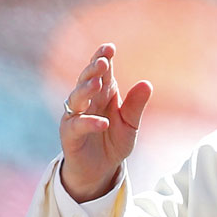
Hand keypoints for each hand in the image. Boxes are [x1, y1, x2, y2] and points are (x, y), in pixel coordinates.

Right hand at [59, 43, 151, 201]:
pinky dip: (89, 123)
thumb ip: (136, 105)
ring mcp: (76, 116)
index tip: (109, 47)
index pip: (101, 73)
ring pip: (76, 98)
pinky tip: (102, 122)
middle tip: (103, 61)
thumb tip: (147, 83)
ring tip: (97, 84)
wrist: (101, 169)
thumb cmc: (114, 141)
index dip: (102, 58)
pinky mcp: (70, 135)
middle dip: (93, 70)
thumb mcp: (131, 123)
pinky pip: (77, 125)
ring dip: (86, 90)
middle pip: (87, 80)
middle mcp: (87, 102)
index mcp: (103, 94)